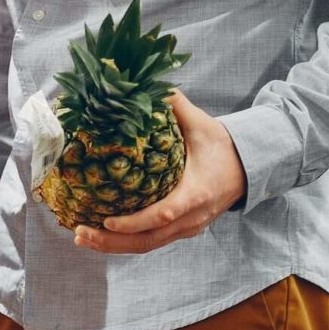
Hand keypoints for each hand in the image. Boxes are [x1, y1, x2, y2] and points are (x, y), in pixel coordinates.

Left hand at [74, 92, 247, 253]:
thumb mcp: (202, 124)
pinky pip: (150, 242)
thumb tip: (152, 83)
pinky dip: (124, 242)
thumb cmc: (221, 146)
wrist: (248, 168)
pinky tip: (98, 236)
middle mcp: (191, 217)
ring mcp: (187, 228)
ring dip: (113, 246)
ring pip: (148, 245)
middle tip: (80, 233)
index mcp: (196, 194)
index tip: (108, 221)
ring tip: (80, 237)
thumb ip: (177, 105)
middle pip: (149, 239)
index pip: (165, 214)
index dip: (135, 222)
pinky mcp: (181, 231)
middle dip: (113, 241)